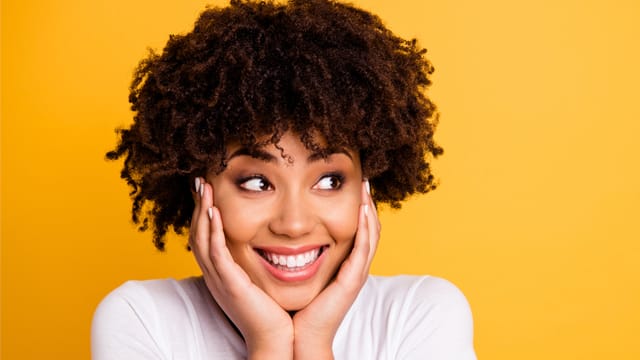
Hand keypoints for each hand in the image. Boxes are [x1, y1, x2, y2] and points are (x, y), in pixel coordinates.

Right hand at [189, 178, 293, 359]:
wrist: (276, 341)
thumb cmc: (273, 313)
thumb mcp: (259, 282)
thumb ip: (255, 264)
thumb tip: (266, 244)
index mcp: (222, 275)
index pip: (205, 238)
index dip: (203, 214)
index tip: (207, 191)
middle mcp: (215, 276)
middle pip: (197, 234)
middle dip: (198, 206)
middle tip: (199, 181)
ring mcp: (220, 281)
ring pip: (202, 240)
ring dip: (202, 212)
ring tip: (204, 188)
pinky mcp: (230, 285)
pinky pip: (216, 254)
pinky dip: (213, 231)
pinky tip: (215, 212)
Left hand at [292, 180, 380, 359]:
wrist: (300, 338)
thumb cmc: (297, 308)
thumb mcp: (299, 275)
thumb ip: (298, 256)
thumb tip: (282, 235)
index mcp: (344, 266)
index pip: (357, 231)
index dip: (357, 209)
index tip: (350, 186)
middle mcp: (354, 268)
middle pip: (369, 228)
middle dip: (367, 203)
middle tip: (363, 179)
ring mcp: (356, 274)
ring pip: (372, 234)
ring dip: (369, 208)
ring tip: (365, 186)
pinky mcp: (353, 280)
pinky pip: (364, 247)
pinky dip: (365, 226)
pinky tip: (362, 208)